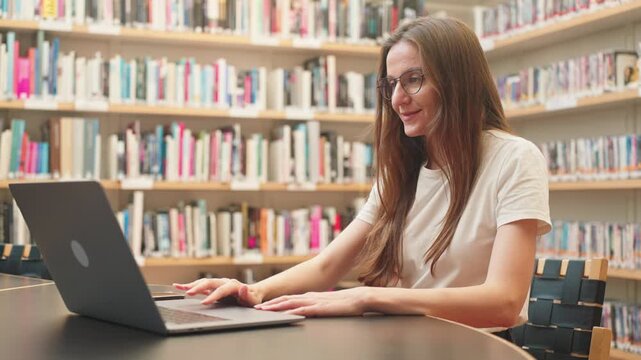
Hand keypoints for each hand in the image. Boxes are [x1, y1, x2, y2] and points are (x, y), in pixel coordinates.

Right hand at [173, 278, 262, 306]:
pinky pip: (200, 285)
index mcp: (233, 285)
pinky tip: (179, 286)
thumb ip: (247, 295)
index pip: (221, 290)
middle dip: (198, 287)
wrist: (252, 293)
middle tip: (188, 293)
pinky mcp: (213, 287)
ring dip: (191, 285)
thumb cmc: (252, 298)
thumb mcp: (253, 299)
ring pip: (203, 282)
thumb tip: (242, 287)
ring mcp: (218, 283)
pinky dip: (190, 285)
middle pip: (209, 282)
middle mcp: (224, 281)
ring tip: (180, 287)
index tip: (204, 302)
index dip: (213, 296)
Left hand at [254, 287, 369, 316]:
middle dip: (270, 304)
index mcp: (310, 296)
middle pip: (285, 300)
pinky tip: (284, 314)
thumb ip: (314, 307)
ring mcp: (314, 301)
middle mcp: (309, 297)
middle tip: (256, 309)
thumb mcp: (325, 305)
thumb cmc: (343, 304)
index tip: (263, 306)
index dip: (274, 302)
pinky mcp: (320, 308)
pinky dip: (292, 311)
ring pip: (290, 303)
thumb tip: (304, 312)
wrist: (358, 298)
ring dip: (276, 307)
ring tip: (264, 310)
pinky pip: (303, 309)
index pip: (288, 299)